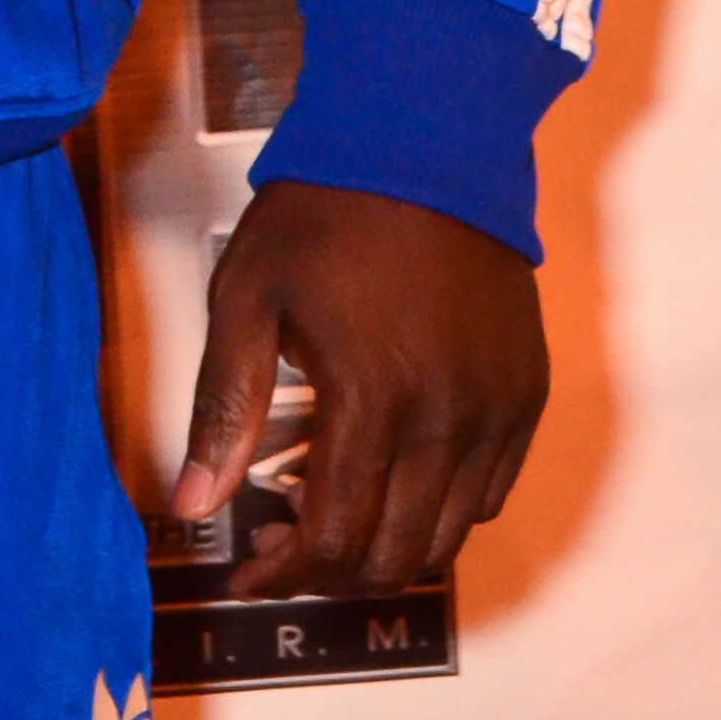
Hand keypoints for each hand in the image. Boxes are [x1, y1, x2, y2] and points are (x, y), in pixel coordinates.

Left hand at [170, 185, 545, 598]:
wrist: (425, 143)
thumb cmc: (325, 212)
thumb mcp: (248, 298)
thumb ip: (224, 408)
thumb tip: (194, 505)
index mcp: (373, 396)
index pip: (333, 540)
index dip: (283, 576)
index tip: (246, 571)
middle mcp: (449, 417)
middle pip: (392, 557)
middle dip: (327, 571)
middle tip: (279, 538)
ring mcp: (498, 409)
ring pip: (446, 537)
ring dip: (383, 546)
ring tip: (329, 505)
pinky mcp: (526, 393)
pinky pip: (490, 493)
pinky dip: (439, 511)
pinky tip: (391, 475)